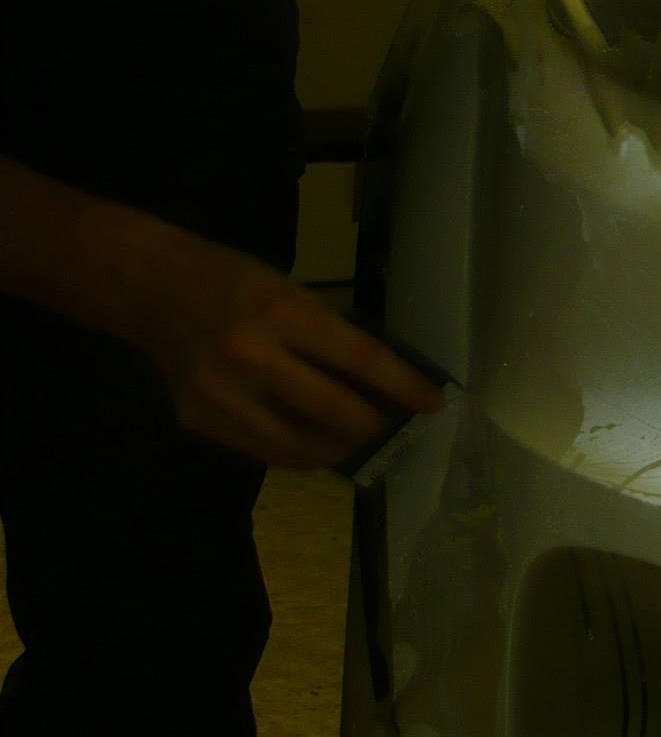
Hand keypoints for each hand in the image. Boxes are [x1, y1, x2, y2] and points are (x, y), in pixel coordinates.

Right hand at [124, 222, 445, 470]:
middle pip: (333, 413)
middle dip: (374, 427)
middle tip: (396, 430)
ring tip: (361, 442)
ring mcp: (218, 395)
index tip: (432, 404)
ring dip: (340, 449)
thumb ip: (335, 339)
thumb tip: (387, 386)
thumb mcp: (293, 292)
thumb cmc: (236, 284)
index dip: (402, 386)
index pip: (359, 360)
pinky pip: (265, 451)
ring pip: (299, 446)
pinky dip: (300, 452)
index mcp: (280, 313)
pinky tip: (319, 444)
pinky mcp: (198, 420)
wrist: (152, 290)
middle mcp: (248, 357)